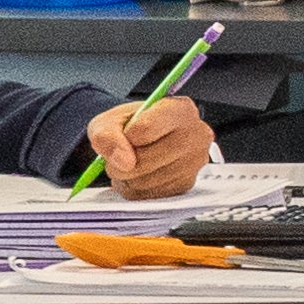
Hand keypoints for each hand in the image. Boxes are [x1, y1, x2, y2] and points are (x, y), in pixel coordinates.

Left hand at [80, 97, 214, 196]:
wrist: (146, 139)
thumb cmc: (131, 127)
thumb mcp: (109, 121)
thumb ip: (107, 135)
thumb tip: (122, 162)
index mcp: (180, 108)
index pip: (144, 129)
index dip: (124, 136)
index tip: (125, 134)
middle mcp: (196, 134)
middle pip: (143, 160)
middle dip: (121, 163)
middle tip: (120, 155)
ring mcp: (195, 161)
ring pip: (145, 181)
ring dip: (127, 178)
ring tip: (130, 165)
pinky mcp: (187, 184)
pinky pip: (149, 194)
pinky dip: (136, 189)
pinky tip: (141, 175)